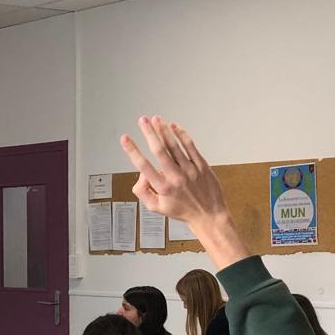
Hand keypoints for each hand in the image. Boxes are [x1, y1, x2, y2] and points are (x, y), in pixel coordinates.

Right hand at [119, 116, 249, 268]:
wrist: (209, 215)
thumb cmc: (182, 210)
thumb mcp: (156, 208)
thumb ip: (143, 191)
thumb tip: (140, 175)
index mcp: (163, 188)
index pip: (143, 165)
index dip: (132, 150)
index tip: (125, 139)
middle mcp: (175, 178)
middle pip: (159, 151)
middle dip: (149, 133)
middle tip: (142, 120)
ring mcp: (190, 170)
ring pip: (175, 146)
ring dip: (164, 130)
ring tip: (156, 119)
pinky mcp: (201, 166)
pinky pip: (190, 147)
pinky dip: (181, 135)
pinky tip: (174, 126)